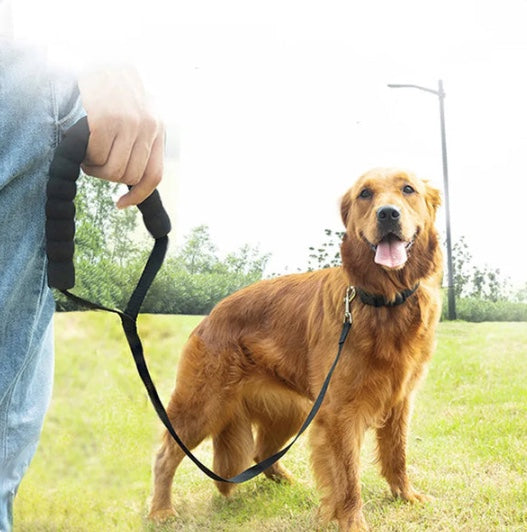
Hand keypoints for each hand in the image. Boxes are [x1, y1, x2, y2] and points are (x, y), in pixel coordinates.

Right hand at [78, 65, 164, 207]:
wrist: (101, 56)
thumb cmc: (116, 91)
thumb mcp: (139, 114)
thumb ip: (142, 142)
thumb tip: (131, 179)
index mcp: (159, 130)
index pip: (154, 175)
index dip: (138, 194)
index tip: (121, 204)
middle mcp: (149, 127)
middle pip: (128, 175)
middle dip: (108, 176)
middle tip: (95, 162)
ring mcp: (130, 123)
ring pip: (112, 170)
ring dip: (95, 167)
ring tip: (88, 151)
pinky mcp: (107, 118)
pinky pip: (96, 155)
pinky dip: (85, 155)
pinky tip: (82, 142)